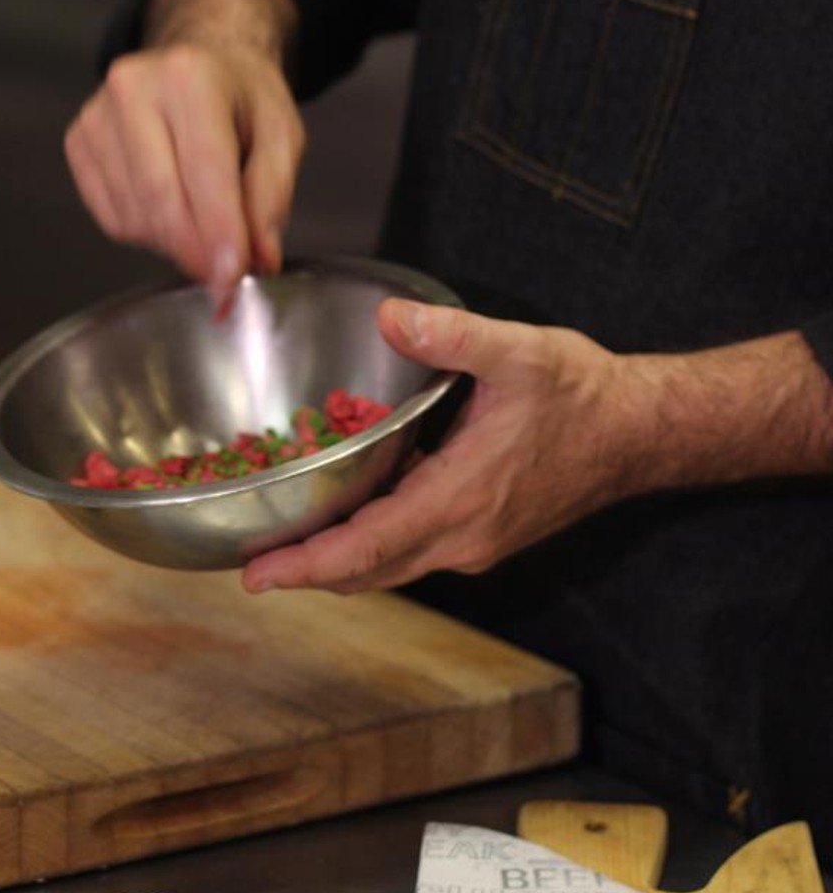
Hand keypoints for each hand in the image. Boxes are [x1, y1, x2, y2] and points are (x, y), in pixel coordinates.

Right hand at [64, 0, 304, 309]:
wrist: (197, 63)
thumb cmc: (240, 99)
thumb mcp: (281, 134)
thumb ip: (272, 196)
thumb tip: (257, 258)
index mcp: (190, 75)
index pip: (204, 168)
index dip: (219, 231)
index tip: (231, 277)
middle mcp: (133, 88)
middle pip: (160, 197)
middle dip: (196, 250)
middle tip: (223, 277)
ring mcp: (97, 116)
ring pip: (135, 215)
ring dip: (175, 241)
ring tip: (203, 220)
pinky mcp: (79, 143)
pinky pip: (113, 218)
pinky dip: (148, 231)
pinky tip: (170, 207)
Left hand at [242, 298, 638, 593]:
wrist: (640, 432)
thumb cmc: (583, 395)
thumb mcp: (520, 352)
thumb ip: (452, 335)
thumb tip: (389, 317)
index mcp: (461, 499)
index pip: (368, 547)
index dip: (308, 565)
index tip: (257, 575)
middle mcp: (464, 536)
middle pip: (369, 571)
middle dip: (307, 572)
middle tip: (251, 566)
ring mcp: (475, 542)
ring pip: (390, 567)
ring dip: (337, 564)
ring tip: (284, 549)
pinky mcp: (483, 535)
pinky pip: (412, 551)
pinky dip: (370, 547)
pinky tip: (345, 519)